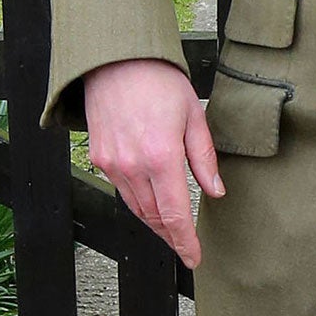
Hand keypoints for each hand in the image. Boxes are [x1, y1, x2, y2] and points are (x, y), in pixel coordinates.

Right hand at [82, 57, 226, 269]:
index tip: (194, 257)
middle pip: (154, 217)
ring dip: (154, 221)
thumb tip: (216, 191)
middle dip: (171, 235)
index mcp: (161, 156)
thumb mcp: (193, 115)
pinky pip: (121, 190)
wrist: (116, 58)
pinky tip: (149, 198)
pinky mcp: (99, 158)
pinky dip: (137, 200)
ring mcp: (112, 164)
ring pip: (136, 208)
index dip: (185, 242)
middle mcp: (133, 165)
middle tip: (185, 245)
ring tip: (170, 227)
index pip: (175, 215)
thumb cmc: (158, 80)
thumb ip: (204, 158)